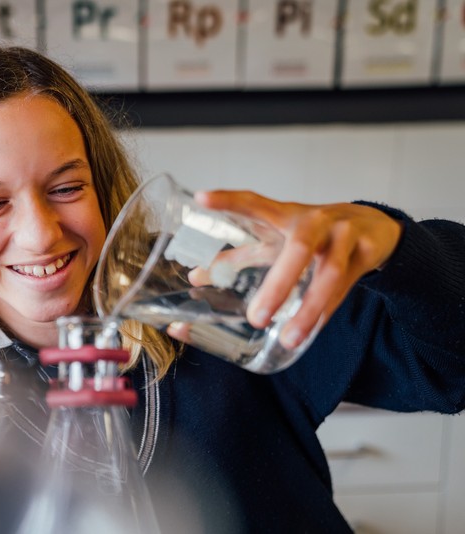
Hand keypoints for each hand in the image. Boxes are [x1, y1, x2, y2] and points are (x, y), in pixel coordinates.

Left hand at [169, 190, 402, 349]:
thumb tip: (194, 277)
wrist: (373, 226)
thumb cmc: (310, 235)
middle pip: (298, 248)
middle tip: (256, 319)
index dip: (229, 200)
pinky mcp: (366, 252)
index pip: (254, 203)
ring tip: (288, 339)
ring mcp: (344, 234)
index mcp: (284, 214)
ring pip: (328, 273)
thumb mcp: (275, 241)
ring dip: (308, 309)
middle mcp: (314, 220)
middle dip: (278, 285)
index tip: (201, 198)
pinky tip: (311, 331)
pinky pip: (345, 288)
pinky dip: (326, 311)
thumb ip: (237, 257)